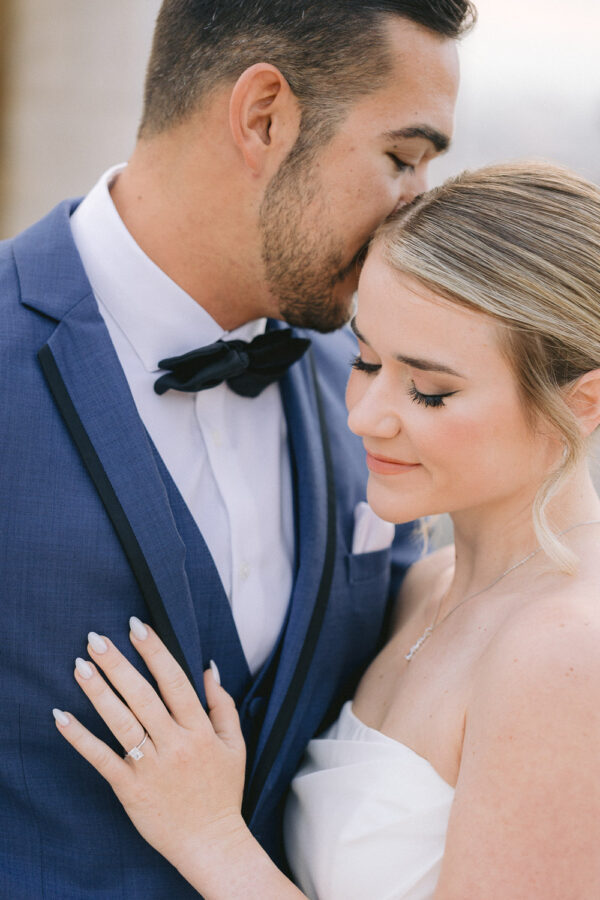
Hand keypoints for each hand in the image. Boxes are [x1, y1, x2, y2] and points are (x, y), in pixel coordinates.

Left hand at [53, 620, 248, 877]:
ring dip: (99, 692)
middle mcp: (174, 744)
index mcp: (200, 730)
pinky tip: (63, 717)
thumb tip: (209, 668)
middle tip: (96, 638)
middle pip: (143, 696)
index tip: (138, 627)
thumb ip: (223, 704)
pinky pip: (102, 759)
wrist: (211, 843)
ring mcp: (151, 767)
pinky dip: (81, 738)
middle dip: (119, 664)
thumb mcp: (235, 744)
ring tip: (80, 666)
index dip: (156, 652)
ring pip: (121, 722)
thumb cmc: (223, 791)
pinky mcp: (130, 789)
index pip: (175, 682)